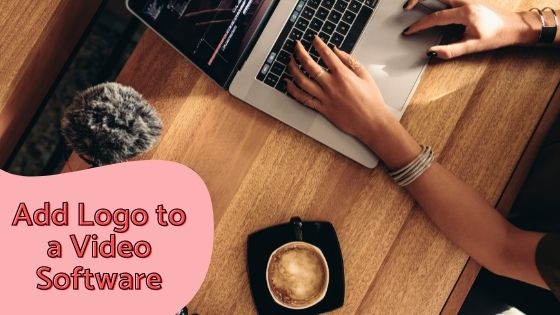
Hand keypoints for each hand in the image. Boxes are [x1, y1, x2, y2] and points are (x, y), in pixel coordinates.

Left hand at [286, 37, 390, 139]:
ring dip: (293, 69)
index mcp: (343, 75)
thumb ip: (349, 60)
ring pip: (302, 81)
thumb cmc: (371, 100)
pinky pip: (303, 99)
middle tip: (296, 45)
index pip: (326, 54)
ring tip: (290, 61)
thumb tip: (336, 50)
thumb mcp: (365, 74)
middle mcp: (331, 85)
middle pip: (309, 65)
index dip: (318, 44)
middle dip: (300, 52)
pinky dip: (292, 90)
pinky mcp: (322, 109)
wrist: (371, 121)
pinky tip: (287, 83)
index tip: (314, 39)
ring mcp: (325, 97)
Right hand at [402, 0, 540, 58]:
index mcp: (465, 12)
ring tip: (414, 3)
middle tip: (406, 7)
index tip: (409, 31)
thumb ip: (450, 50)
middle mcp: (465, 1)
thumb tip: (433, 53)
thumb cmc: (498, 36)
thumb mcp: (473, 47)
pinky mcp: (468, 0)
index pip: (434, 17)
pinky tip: (431, 3)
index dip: (419, 25)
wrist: (515, 27)